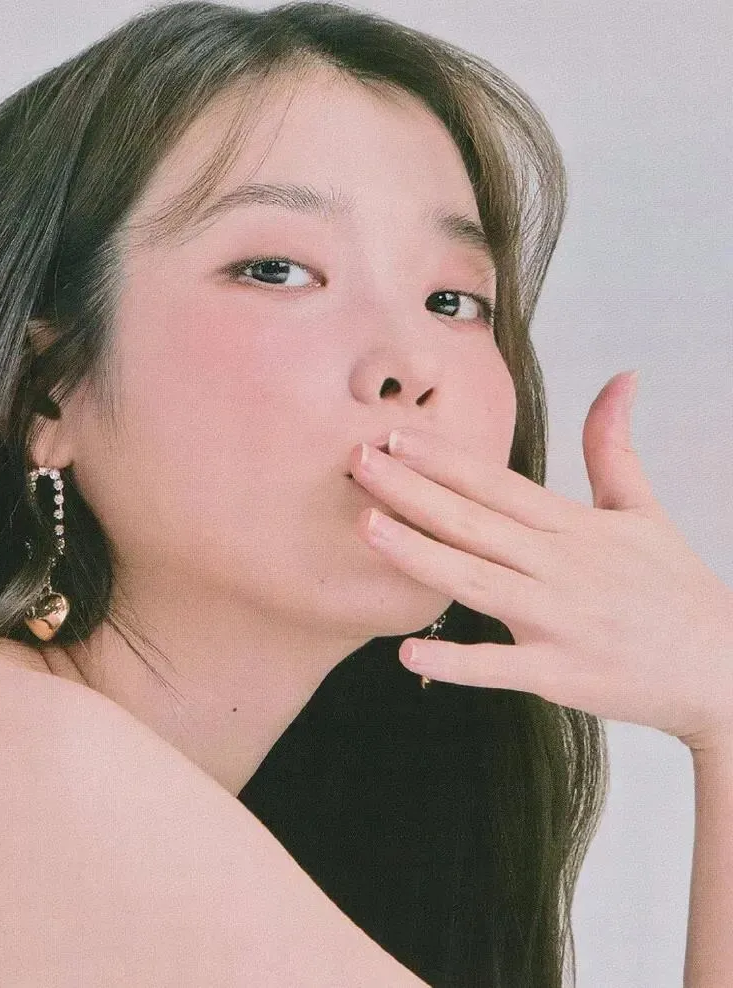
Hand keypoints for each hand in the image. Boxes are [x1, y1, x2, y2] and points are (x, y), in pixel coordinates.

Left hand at [350, 371, 732, 753]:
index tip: (395, 435)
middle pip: (474, 522)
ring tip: (368, 527)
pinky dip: (455, 662)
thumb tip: (622, 377)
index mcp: (573, 526)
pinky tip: (408, 652)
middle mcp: (559, 566)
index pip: (496, 484)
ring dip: (419, 555)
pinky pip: (499, 669)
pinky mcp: (560, 674)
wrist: (721, 668)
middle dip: (411, 490)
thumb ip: (612, 445)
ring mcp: (557, 620)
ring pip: (476, 582)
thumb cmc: (674, 589)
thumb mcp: (642, 509)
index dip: (444, 458)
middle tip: (357, 461)